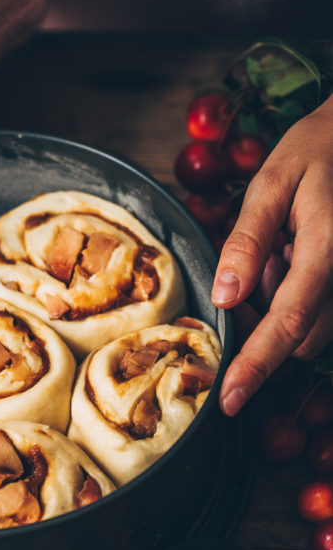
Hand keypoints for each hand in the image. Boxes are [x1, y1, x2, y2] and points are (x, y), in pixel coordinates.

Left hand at [211, 94, 332, 414]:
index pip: (287, 325)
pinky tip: (293, 258)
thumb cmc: (319, 149)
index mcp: (326, 250)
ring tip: (279, 253)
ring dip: (281, 311)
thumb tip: (227, 298)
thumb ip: (249, 239)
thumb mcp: (274, 180)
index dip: (255, 367)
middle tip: (253, 271)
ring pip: (312, 330)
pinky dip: (298, 299)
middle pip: (300, 338)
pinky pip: (323, 311)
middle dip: (263, 329)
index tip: (229, 401)